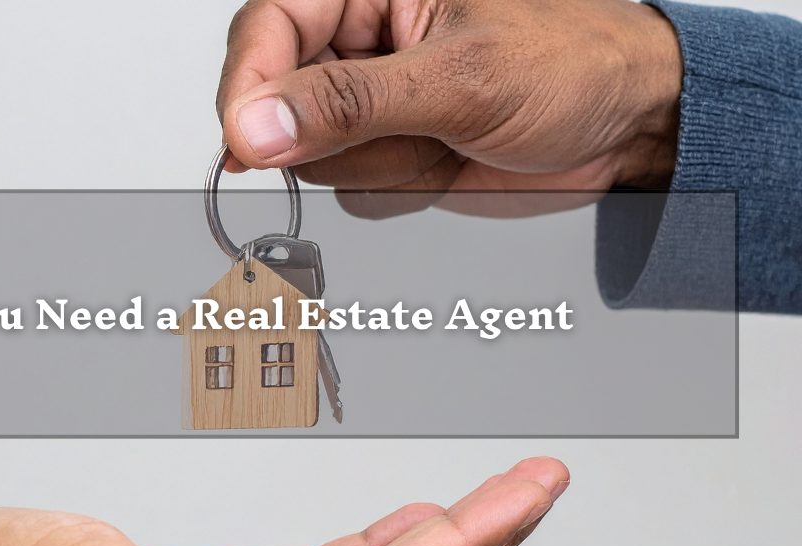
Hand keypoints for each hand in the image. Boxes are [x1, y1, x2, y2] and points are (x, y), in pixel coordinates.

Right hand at [217, 0, 681, 216]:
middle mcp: (359, 38)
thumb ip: (349, 103)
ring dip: (385, 163)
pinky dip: (400, 187)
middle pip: (281, 102)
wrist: (626, 128)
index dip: (248, 86)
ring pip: (313, 157)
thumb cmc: (574, 64)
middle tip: (414, 123)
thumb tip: (258, 127)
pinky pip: (348, 191)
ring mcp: (367, 100)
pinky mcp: (382, 150)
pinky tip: (446, 156)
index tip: (249, 141)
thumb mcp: (461, 76)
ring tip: (446, 133)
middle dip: (345, 133)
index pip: (267, 27)